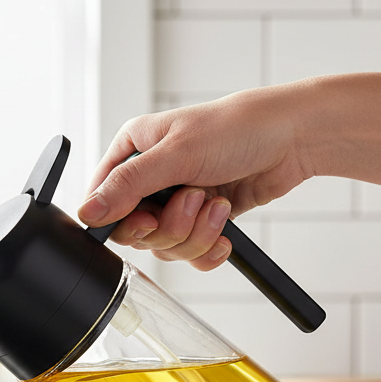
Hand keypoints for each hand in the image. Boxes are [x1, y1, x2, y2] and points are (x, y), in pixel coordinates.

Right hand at [78, 83, 313, 268]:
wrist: (292, 138)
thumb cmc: (238, 128)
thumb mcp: (176, 154)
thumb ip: (128, 186)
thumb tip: (88, 212)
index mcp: (133, 151)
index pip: (105, 202)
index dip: (123, 220)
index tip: (147, 219)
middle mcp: (150, 177)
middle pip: (136, 231)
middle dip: (170, 225)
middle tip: (195, 201)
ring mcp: (176, 201)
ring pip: (165, 245)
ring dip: (195, 234)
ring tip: (218, 205)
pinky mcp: (201, 220)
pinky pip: (190, 253)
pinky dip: (208, 248)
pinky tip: (224, 231)